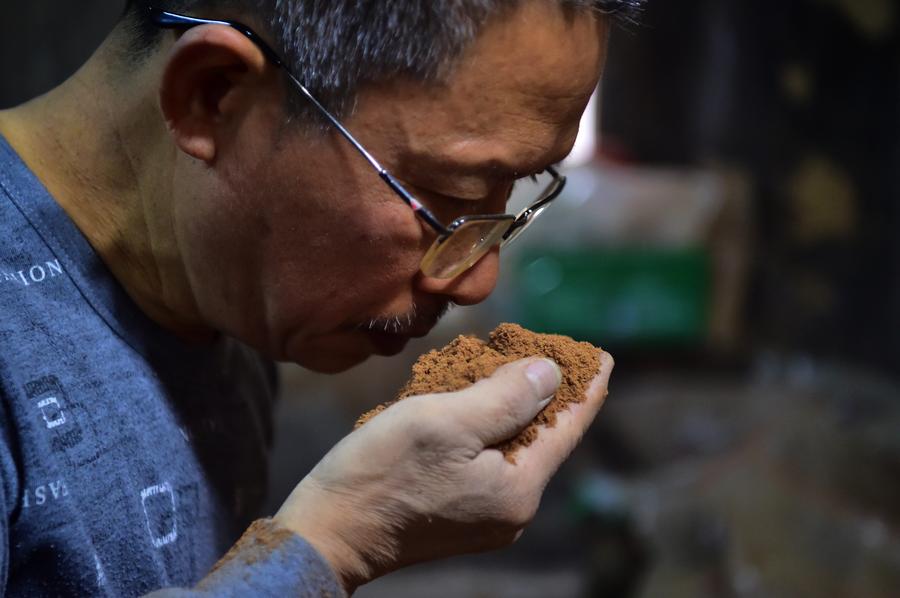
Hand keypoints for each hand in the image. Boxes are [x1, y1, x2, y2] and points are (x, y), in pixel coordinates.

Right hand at [274, 352, 613, 591]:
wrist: (327, 533)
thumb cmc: (382, 472)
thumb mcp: (446, 421)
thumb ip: (505, 397)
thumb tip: (549, 375)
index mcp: (518, 488)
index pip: (568, 428)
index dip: (586, 387)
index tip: (603, 356)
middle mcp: (512, 508)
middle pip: (543, 437)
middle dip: (547, 391)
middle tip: (549, 349)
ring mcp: (486, 515)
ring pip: (515, 445)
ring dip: (514, 404)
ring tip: (512, 365)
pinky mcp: (461, 512)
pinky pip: (491, 458)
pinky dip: (490, 425)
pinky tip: (477, 400)